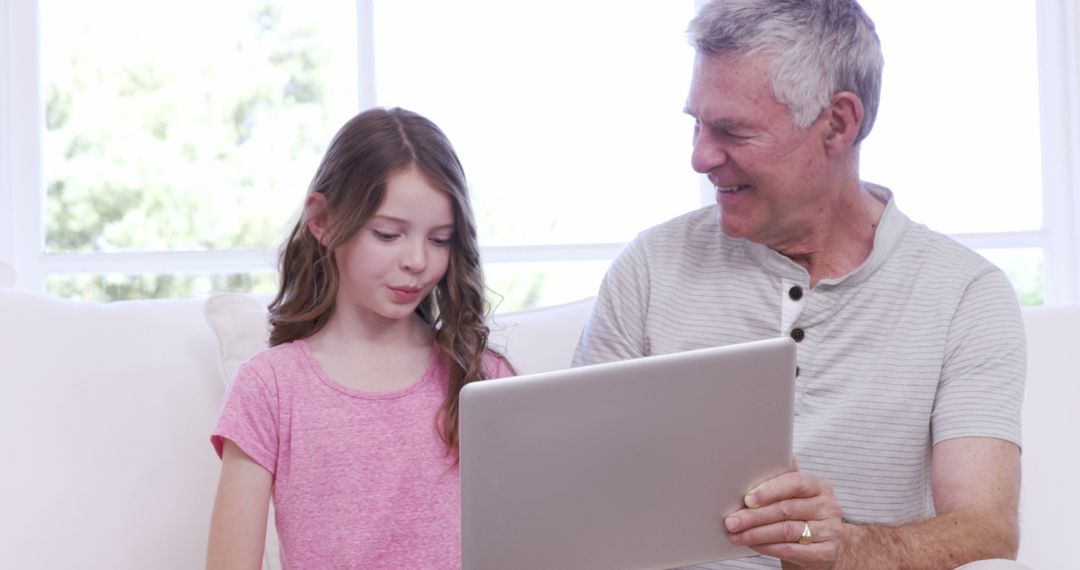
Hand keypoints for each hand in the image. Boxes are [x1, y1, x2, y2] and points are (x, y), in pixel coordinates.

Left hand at [724, 461, 844, 568]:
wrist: (824, 549)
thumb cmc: (801, 516)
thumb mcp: (796, 496)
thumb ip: (780, 481)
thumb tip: (758, 459)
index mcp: (819, 486)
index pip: (794, 483)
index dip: (769, 491)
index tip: (747, 499)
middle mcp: (828, 506)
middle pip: (786, 509)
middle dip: (754, 516)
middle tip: (732, 521)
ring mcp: (830, 530)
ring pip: (786, 531)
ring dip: (756, 534)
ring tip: (736, 535)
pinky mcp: (826, 553)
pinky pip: (791, 550)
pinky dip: (768, 548)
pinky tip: (753, 545)